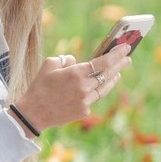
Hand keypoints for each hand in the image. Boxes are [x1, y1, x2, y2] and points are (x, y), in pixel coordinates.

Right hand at [11, 45, 131, 131]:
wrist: (33, 113)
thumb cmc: (39, 86)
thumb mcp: (49, 65)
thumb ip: (66, 59)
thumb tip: (78, 62)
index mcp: (75, 73)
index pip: (102, 62)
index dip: (116, 54)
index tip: (125, 48)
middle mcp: (83, 87)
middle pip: (107, 74)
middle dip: (120, 65)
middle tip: (128, 59)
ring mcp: (85, 101)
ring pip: (104, 88)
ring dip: (112, 79)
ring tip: (118, 73)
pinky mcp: (83, 112)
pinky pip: (93, 99)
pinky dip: (95, 92)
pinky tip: (98, 88)